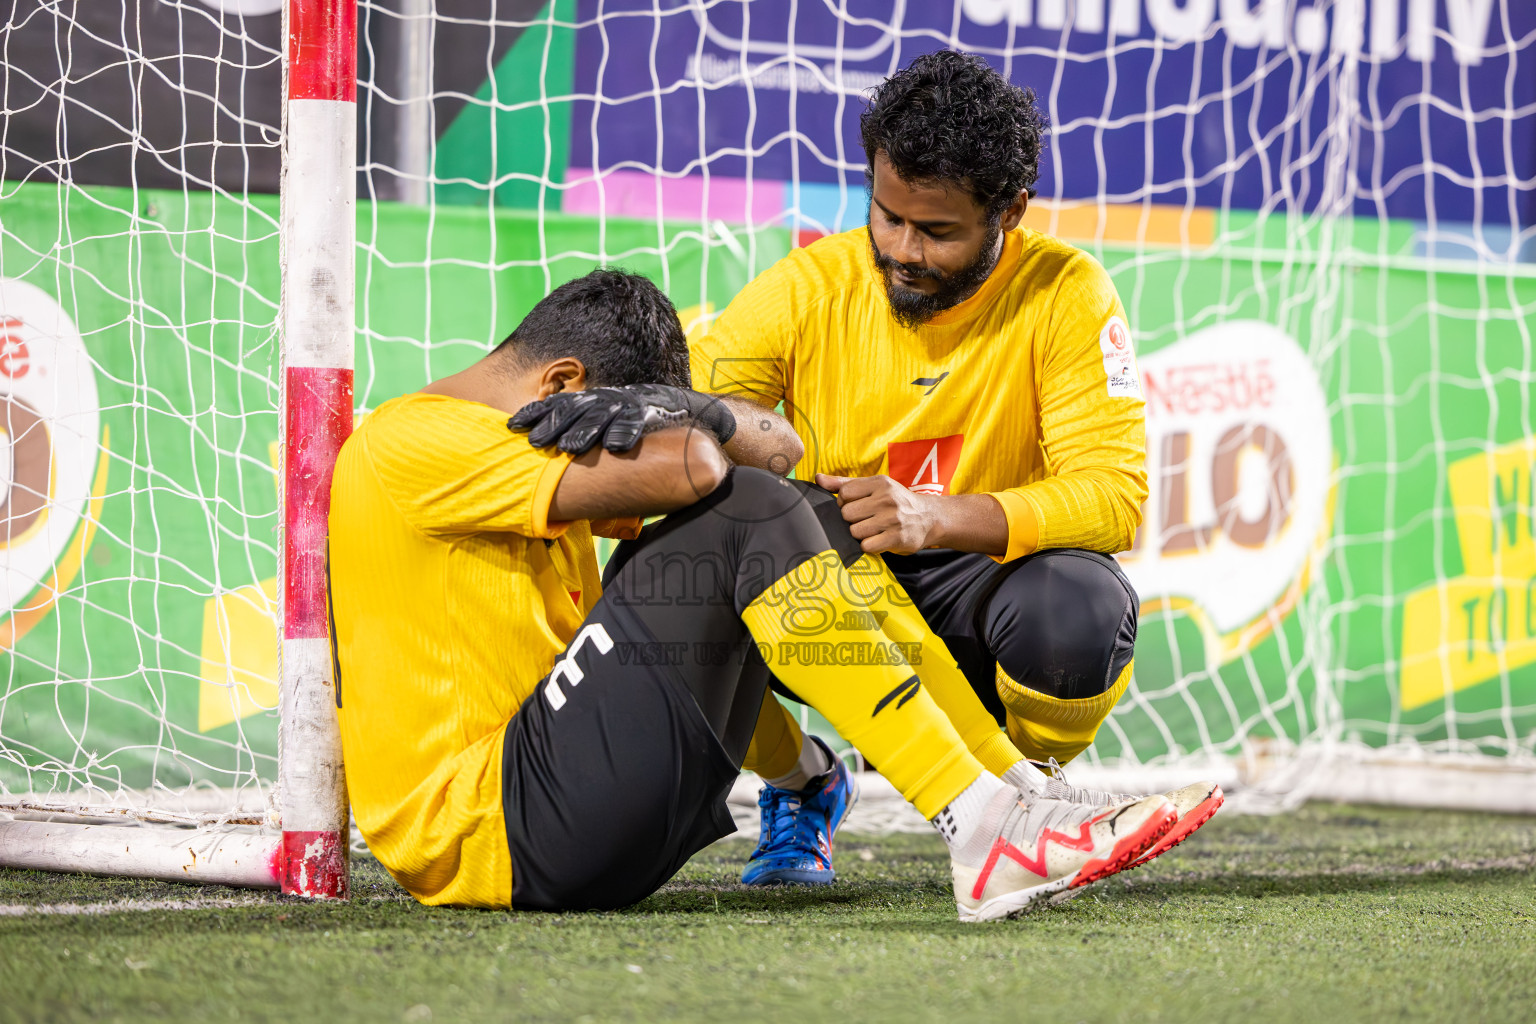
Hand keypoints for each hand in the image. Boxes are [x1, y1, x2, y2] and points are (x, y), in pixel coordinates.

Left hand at [509, 385, 735, 454]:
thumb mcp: (613, 426)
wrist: (692, 411)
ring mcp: (631, 402)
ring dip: (583, 431)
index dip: (536, 412)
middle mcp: (610, 399)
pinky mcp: (653, 411)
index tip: (512, 424)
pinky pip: (636, 422)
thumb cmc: (647, 424)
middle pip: (575, 409)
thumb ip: (590, 437)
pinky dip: (625, 432)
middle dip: (552, 424)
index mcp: (596, 401)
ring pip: (601, 415)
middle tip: (533, 441)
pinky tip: (615, 447)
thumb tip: (558, 462)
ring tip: (568, 449)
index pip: (560, 403)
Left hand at [816, 473, 943, 554]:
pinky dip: (869, 546)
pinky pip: (866, 546)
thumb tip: (818, 479)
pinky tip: (879, 540)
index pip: (844, 494)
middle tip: (866, 520)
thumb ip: (844, 483)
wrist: (929, 518)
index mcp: (879, 483)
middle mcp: (887, 499)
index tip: (856, 506)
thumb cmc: (896, 501)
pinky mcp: (897, 538)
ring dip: (860, 534)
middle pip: (847, 514)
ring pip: (855, 531)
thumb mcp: (874, 486)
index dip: (844, 503)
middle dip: (852, 520)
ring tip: (873, 530)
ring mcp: (893, 519)